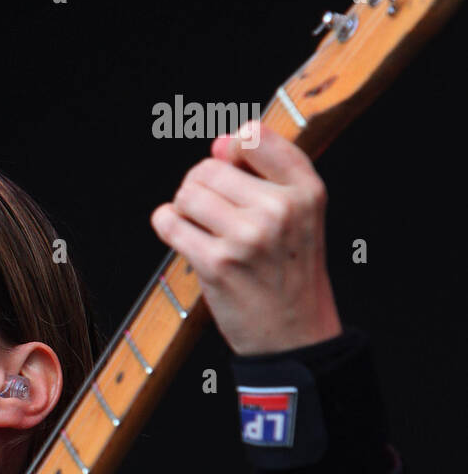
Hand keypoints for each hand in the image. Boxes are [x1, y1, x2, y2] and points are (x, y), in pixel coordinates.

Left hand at [150, 121, 342, 354]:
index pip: (255, 137)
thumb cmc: (289, 274)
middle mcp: (279, 209)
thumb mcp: (299, 217)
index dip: (232, 149)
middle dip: (201, 187)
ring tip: (200, 227)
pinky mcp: (217, 263)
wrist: (294, 336)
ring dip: (184, 208)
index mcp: (305, 191)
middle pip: (209, 168)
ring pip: (188, 194)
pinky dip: (167, 225)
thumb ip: (265, 174)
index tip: (231, 170)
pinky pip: (171, 224)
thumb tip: (218, 144)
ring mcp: (247, 237)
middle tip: (212, 213)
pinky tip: (180, 233)